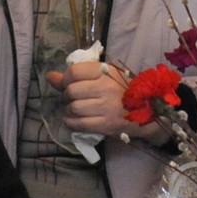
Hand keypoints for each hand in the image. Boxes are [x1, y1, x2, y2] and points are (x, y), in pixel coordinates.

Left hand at [44, 61, 167, 141]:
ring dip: (69, 110)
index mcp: (105, 72)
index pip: (74, 72)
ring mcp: (106, 107)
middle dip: (67, 96)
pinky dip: (71, 123)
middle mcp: (106, 88)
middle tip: (72, 98)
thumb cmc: (121, 90)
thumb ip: (77, 75)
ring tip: (75, 109)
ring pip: (73, 108)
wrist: (146, 110)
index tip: (66, 83)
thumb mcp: (103, 76)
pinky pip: (79, 124)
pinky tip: (74, 120)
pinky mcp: (106, 125)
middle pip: (71, 91)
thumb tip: (50, 76)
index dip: (64, 79)